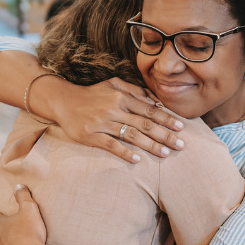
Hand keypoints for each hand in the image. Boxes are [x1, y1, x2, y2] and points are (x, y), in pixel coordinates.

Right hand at [46, 77, 185, 162]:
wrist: (63, 101)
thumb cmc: (92, 94)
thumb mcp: (113, 85)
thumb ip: (134, 90)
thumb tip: (156, 101)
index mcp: (122, 97)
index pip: (149, 109)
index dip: (166, 118)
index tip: (181, 127)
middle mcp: (114, 109)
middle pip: (145, 124)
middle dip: (165, 135)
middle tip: (181, 145)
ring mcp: (102, 123)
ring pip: (131, 135)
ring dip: (150, 145)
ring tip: (165, 154)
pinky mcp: (90, 135)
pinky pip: (110, 145)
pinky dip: (124, 152)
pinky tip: (137, 160)